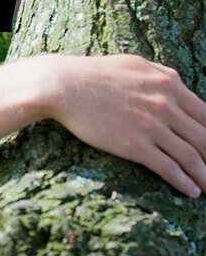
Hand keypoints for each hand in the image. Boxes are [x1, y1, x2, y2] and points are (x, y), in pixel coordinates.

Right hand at [43, 53, 205, 197]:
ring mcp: (152, 125)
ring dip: (205, 176)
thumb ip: (161, 75)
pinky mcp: (135, 145)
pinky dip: (184, 182)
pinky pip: (169, 168)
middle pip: (205, 138)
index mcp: (169, 83)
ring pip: (191, 156)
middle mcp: (166, 104)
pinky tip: (192, 191)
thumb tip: (178, 86)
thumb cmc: (95, 74)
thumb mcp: (135, 64)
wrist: (63, 86)